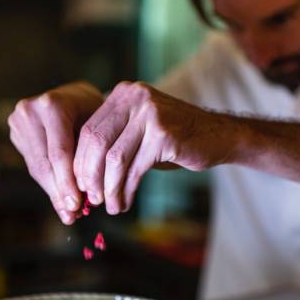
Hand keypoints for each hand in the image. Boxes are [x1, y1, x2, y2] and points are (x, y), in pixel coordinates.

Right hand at [8, 81, 102, 223]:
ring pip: (36, 167)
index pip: (59, 152)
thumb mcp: (96, 131)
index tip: (77, 206)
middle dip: (59, 191)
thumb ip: (87, 162)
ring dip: (53, 191)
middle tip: (72, 215)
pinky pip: (33, 163)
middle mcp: (30, 110)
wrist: (76, 97)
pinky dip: (48, 182)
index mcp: (52, 105)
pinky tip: (60, 198)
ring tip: (68, 212)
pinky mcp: (15, 131)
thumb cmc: (94, 113)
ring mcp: (18, 120)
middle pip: (44, 163)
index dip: (67, 182)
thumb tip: (78, 206)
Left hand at [74, 81, 232, 214]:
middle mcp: (135, 98)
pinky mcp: (164, 135)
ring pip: (115, 159)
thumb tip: (80, 174)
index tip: (81, 185)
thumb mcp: (139, 129)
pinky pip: (135, 169)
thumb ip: (113, 140)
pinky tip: (125, 202)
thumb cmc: (174, 138)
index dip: (81, 161)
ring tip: (111, 206)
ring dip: (109, 188)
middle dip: (91, 176)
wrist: (218, 135)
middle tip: (93, 199)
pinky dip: (126, 190)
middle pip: (97, 142)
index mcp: (123, 94)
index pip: (89, 129)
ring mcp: (150, 115)